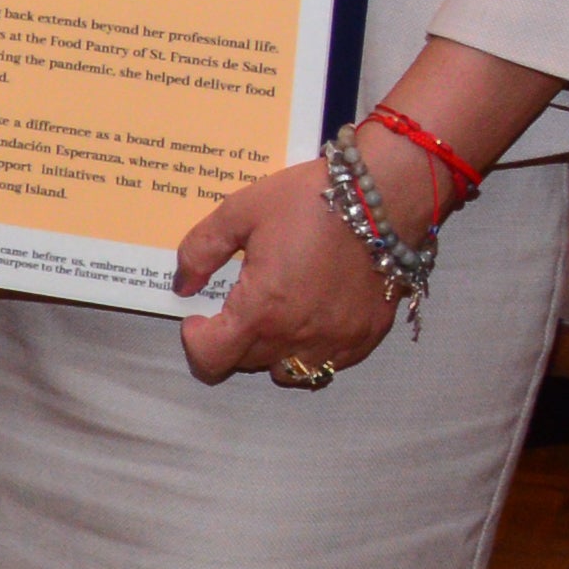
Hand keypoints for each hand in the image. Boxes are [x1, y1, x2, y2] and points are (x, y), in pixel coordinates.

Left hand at [176, 146, 417, 385]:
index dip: (195, 342)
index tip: (198, 318)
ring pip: (288, 372)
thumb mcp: (240, 211)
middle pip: (246, 364)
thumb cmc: (310, 200)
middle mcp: (298, 337)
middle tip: (236, 306)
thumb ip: (201, 250)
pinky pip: (328, 364)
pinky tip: (309, 319)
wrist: (385, 196)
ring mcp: (336, 341)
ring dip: (270, 352)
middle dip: (230, 341)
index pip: (212, 359)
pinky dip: (310, 351)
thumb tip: (183, 284)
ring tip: (272, 317)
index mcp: (262, 310)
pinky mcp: (367, 337)